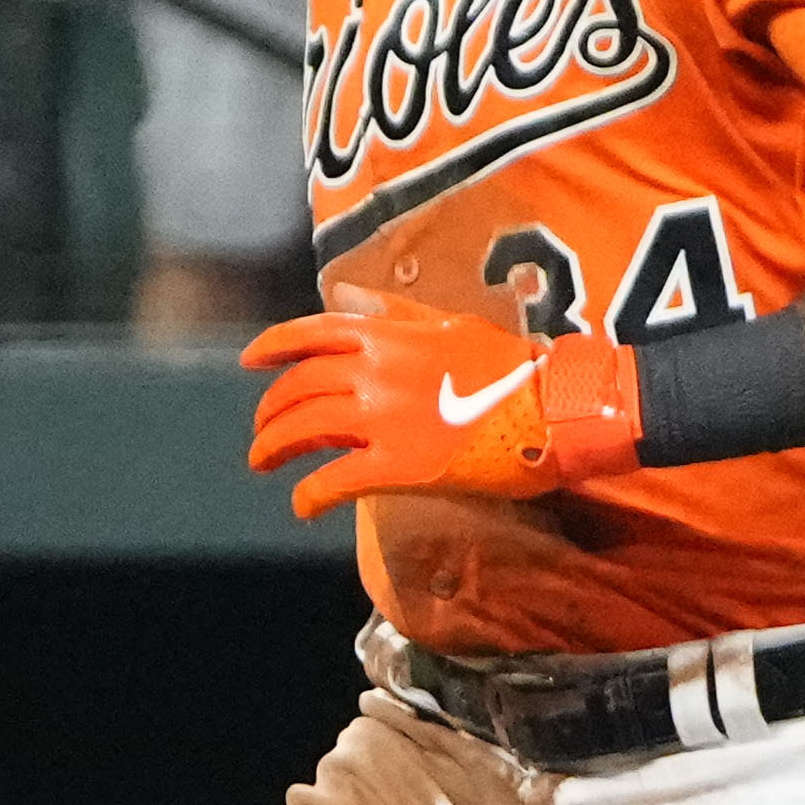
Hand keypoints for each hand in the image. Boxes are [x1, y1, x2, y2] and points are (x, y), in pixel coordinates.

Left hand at [242, 286, 641, 519]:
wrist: (556, 407)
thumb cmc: (512, 367)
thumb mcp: (450, 324)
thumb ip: (396, 314)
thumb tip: (350, 298)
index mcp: (391, 335)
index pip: (315, 332)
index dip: (274, 345)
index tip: (248, 362)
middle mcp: (379, 371)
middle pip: (302, 386)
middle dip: (272, 409)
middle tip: (262, 430)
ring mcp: (386, 418)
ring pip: (308, 430)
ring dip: (276, 447)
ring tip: (265, 463)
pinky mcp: (400, 464)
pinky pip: (337, 480)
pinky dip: (311, 495)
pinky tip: (303, 506)